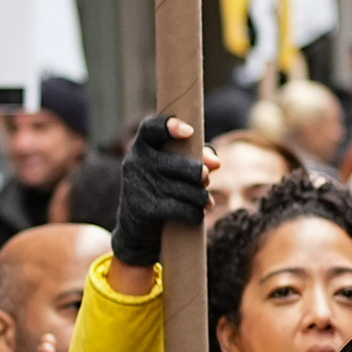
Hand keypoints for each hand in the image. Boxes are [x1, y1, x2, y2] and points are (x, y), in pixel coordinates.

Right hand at [106, 115, 210, 274]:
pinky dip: (194, 213)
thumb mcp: (174, 165)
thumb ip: (197, 154)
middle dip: (200, 174)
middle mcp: (135, 162)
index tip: (189, 132)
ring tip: (206, 201)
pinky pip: (181, 209)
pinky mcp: (143, 209)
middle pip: (180, 164)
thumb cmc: (162, 185)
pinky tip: (197, 214)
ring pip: (185, 190)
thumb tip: (216, 163)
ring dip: (201, 197)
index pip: (151, 128)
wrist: (136, 225)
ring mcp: (137, 185)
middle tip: (206, 179)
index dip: (169, 126)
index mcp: (142, 145)